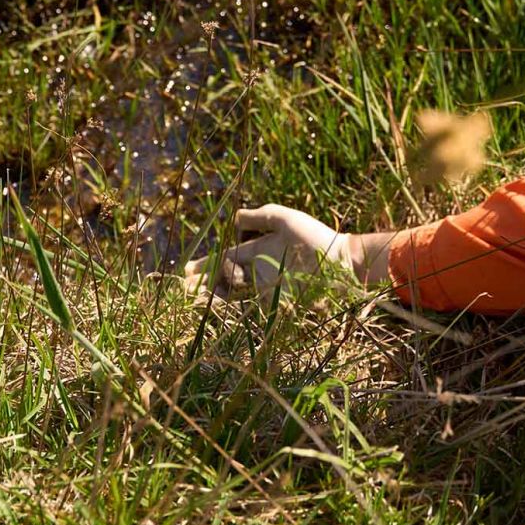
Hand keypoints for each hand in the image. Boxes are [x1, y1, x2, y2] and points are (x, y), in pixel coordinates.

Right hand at [184, 205, 353, 301]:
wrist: (340, 261)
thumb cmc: (315, 236)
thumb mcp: (284, 219)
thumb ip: (259, 217)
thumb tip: (234, 217)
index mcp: (257, 250)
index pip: (224, 258)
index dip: (205, 265)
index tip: (185, 271)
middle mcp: (257, 270)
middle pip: (223, 279)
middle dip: (203, 284)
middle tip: (185, 290)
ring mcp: (265, 287)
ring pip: (233, 294)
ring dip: (214, 296)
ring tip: (198, 298)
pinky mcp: (275, 302)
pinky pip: (250, 306)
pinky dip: (233, 308)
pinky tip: (217, 308)